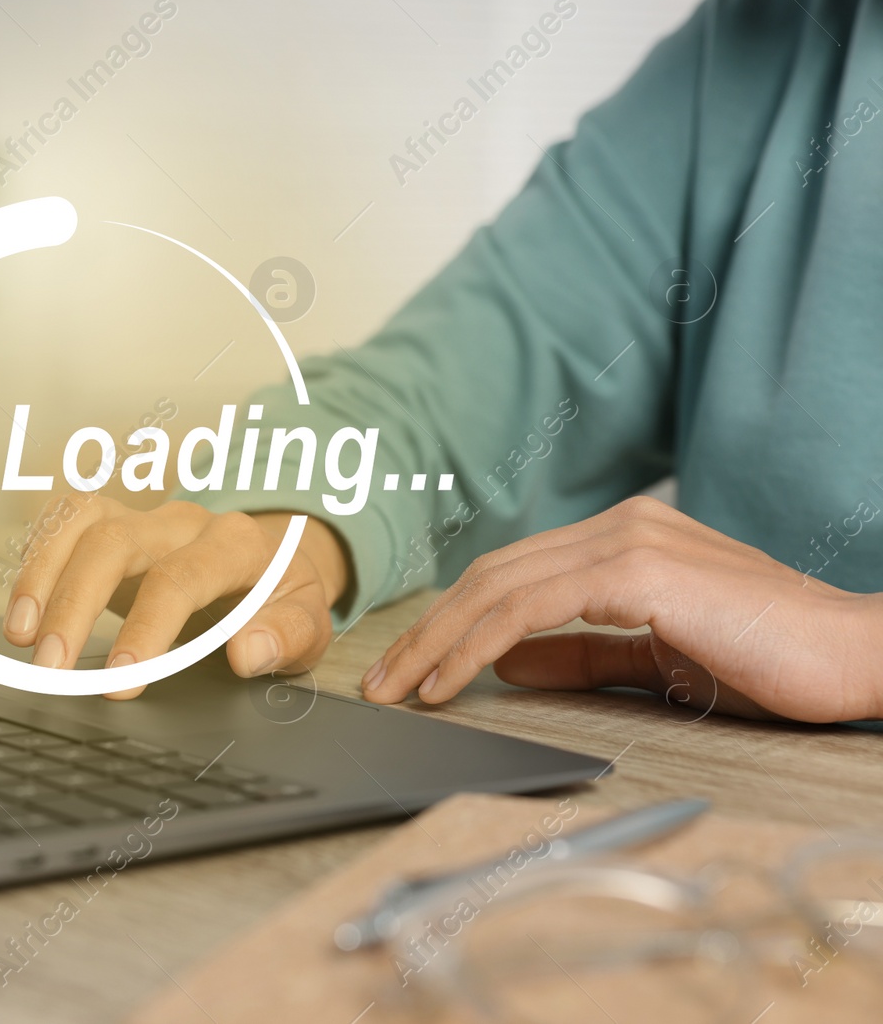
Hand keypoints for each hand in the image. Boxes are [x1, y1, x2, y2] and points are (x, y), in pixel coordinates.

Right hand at [2, 495, 350, 698]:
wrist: (273, 556)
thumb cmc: (283, 595)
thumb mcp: (308, 621)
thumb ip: (287, 636)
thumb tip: (247, 653)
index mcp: (233, 543)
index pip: (178, 579)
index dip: (145, 629)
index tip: (120, 680)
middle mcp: (181, 522)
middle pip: (113, 543)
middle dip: (74, 605)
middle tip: (51, 668)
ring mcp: (142, 517)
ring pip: (79, 521)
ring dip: (41, 576)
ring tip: (20, 636)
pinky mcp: (112, 524)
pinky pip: (64, 521)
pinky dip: (36, 559)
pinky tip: (24, 608)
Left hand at [362, 496, 882, 721]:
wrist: (856, 654)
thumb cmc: (772, 659)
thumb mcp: (657, 659)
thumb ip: (585, 655)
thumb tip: (510, 664)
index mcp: (621, 541)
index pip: (509, 575)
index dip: (450, 621)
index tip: (411, 669)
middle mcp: (617, 528)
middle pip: (488, 575)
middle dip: (426, 631)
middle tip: (383, 684)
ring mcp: (626, 542)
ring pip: (497, 585)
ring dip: (437, 640)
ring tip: (401, 689)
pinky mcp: (637, 570)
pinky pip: (530, 606)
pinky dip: (479, 643)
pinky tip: (451, 681)